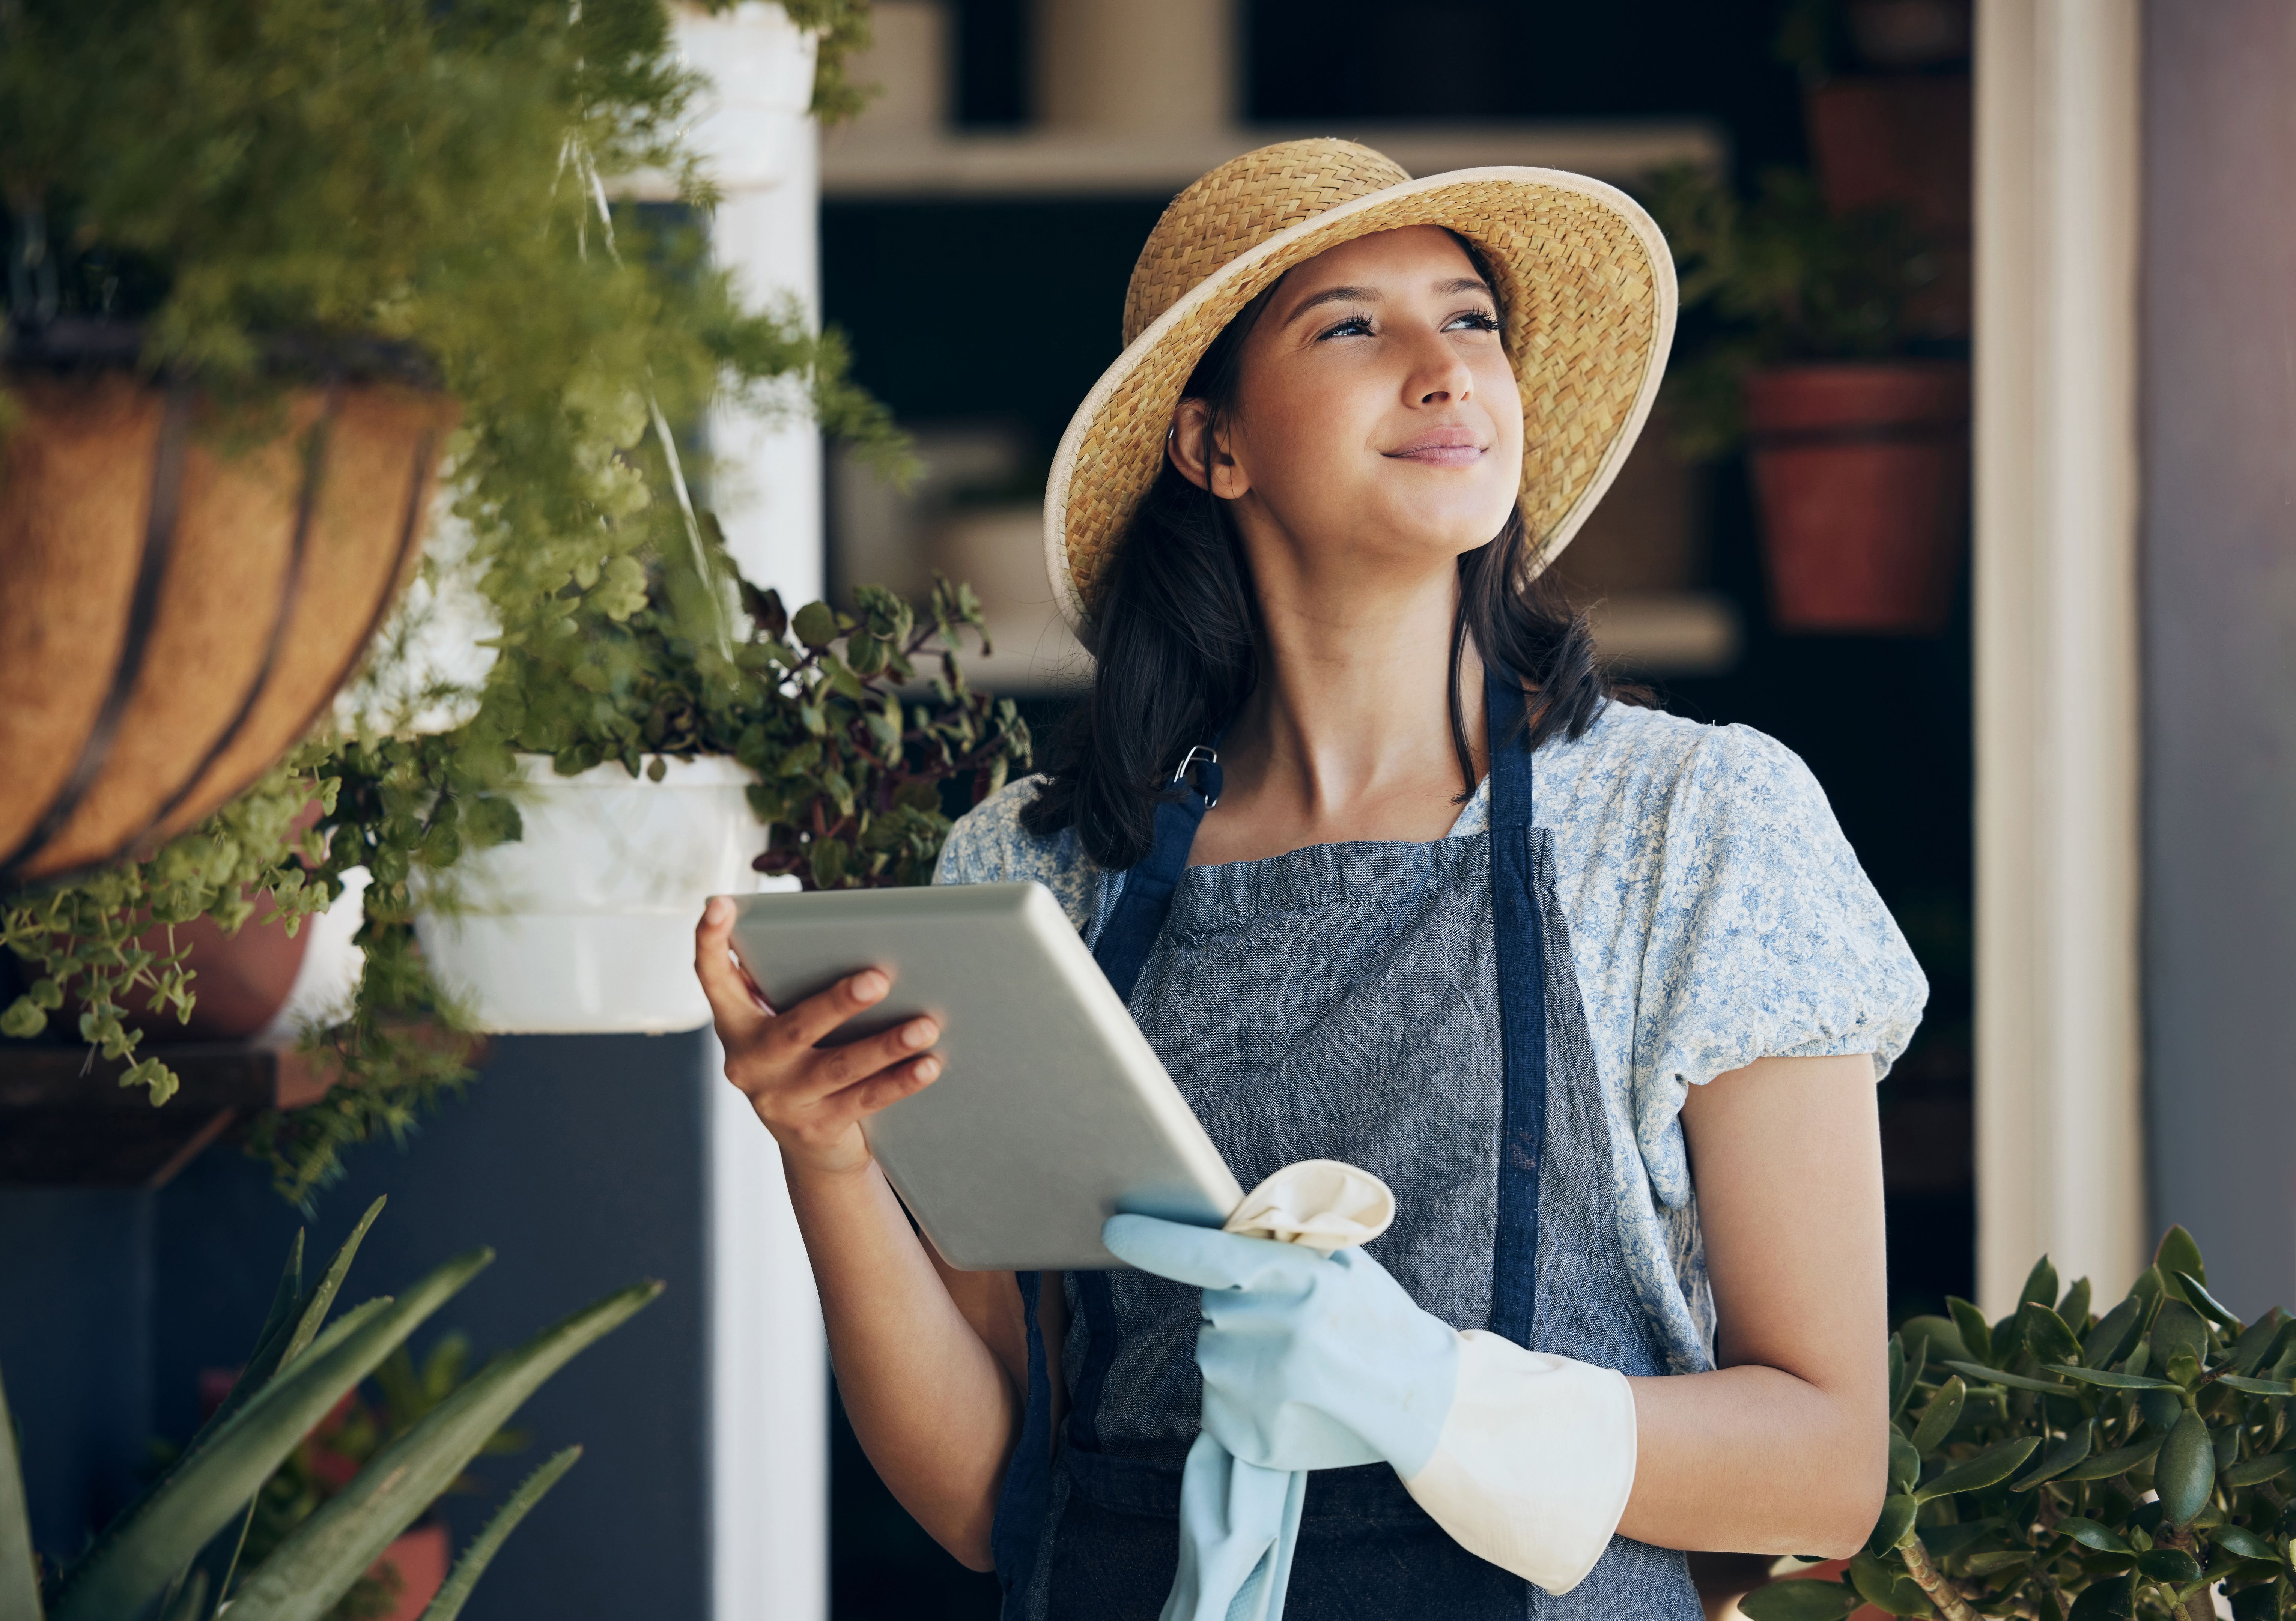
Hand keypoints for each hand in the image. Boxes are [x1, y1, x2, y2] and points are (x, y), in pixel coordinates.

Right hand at [693, 894, 943, 1179]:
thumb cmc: (806, 1059)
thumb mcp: (787, 1024)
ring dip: (886, 1045)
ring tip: (926, 1025)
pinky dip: (900, 1081)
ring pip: (839, 1067)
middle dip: (838, 1003)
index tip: (721, 904)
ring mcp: (780, 1100)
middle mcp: (749, 1063)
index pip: (714, 977)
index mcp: (737, 1024)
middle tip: (880, 978)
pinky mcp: (814, 1128)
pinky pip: (865, 1100)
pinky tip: (929, 1064)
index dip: (711, 940)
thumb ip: (800, 986)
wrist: (809, 1146)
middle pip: (795, 1027)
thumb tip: (865, 939)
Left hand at [1102, 1215, 1458, 1476]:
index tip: (1113, 1226)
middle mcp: (1276, 1330)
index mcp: (1298, 1278)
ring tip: (1303, 1366)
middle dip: (1243, 1310)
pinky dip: (1243, 1401)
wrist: (1424, 1398)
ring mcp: (1262, 1387)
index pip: (1206, 1253)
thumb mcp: (1341, 1264)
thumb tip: (1223, 1224)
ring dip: (1243, 1357)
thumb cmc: (1376, 1320)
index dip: (1155, 1240)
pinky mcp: (1253, 1434)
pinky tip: (1292, 1401)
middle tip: (1301, 1326)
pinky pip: (1218, 1405)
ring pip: (1214, 1356)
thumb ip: (1283, 1244)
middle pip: (1213, 1309)